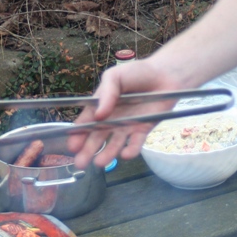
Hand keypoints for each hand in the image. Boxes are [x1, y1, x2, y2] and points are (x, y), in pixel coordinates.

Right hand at [69, 58, 183, 169]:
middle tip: (80, 163)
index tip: (72, 146)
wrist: (164, 74)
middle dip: (87, 151)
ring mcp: (127, 126)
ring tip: (99, 163)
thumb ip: (106, 93)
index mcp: (101, 106)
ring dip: (107, 154)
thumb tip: (98, 115)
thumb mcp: (115, 76)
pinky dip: (130, 150)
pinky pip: (135, 144)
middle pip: (97, 138)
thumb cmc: (136, 73)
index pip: (86, 122)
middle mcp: (111, 119)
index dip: (78, 134)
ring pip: (114, 144)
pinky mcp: (142, 130)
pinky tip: (125, 154)